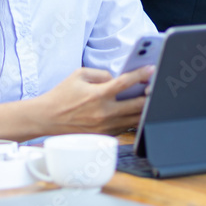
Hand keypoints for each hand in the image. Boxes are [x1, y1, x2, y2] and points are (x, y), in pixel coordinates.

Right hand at [37, 66, 152, 135]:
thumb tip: (118, 79)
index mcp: (97, 95)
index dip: (141, 75)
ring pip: (135, 119)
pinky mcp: (105, 135)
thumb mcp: (79, 75)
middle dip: (151, 95)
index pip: (125, 83)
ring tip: (150, 100)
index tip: (151, 69)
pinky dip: (132, 119)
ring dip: (145, 109)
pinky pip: (125, 127)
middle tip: (157, 87)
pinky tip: (135, 111)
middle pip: (138, 105)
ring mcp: (106, 126)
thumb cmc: (62, 94)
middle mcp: (104, 112)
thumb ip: (101, 74)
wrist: (48, 118)